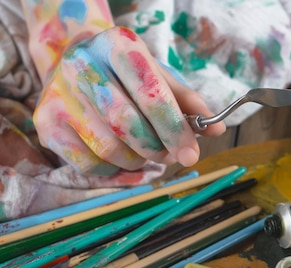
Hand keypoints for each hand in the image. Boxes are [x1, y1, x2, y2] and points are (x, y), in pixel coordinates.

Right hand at [33, 27, 224, 175]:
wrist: (72, 61)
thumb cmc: (127, 74)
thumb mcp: (159, 76)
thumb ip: (188, 102)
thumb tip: (216, 129)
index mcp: (117, 46)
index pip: (151, 94)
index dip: (175, 129)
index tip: (192, 153)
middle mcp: (82, 66)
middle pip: (128, 124)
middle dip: (158, 148)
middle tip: (171, 155)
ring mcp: (60, 96)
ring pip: (110, 148)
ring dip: (138, 160)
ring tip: (145, 151)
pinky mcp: (47, 124)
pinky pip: (89, 164)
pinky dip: (115, 170)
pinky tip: (123, 158)